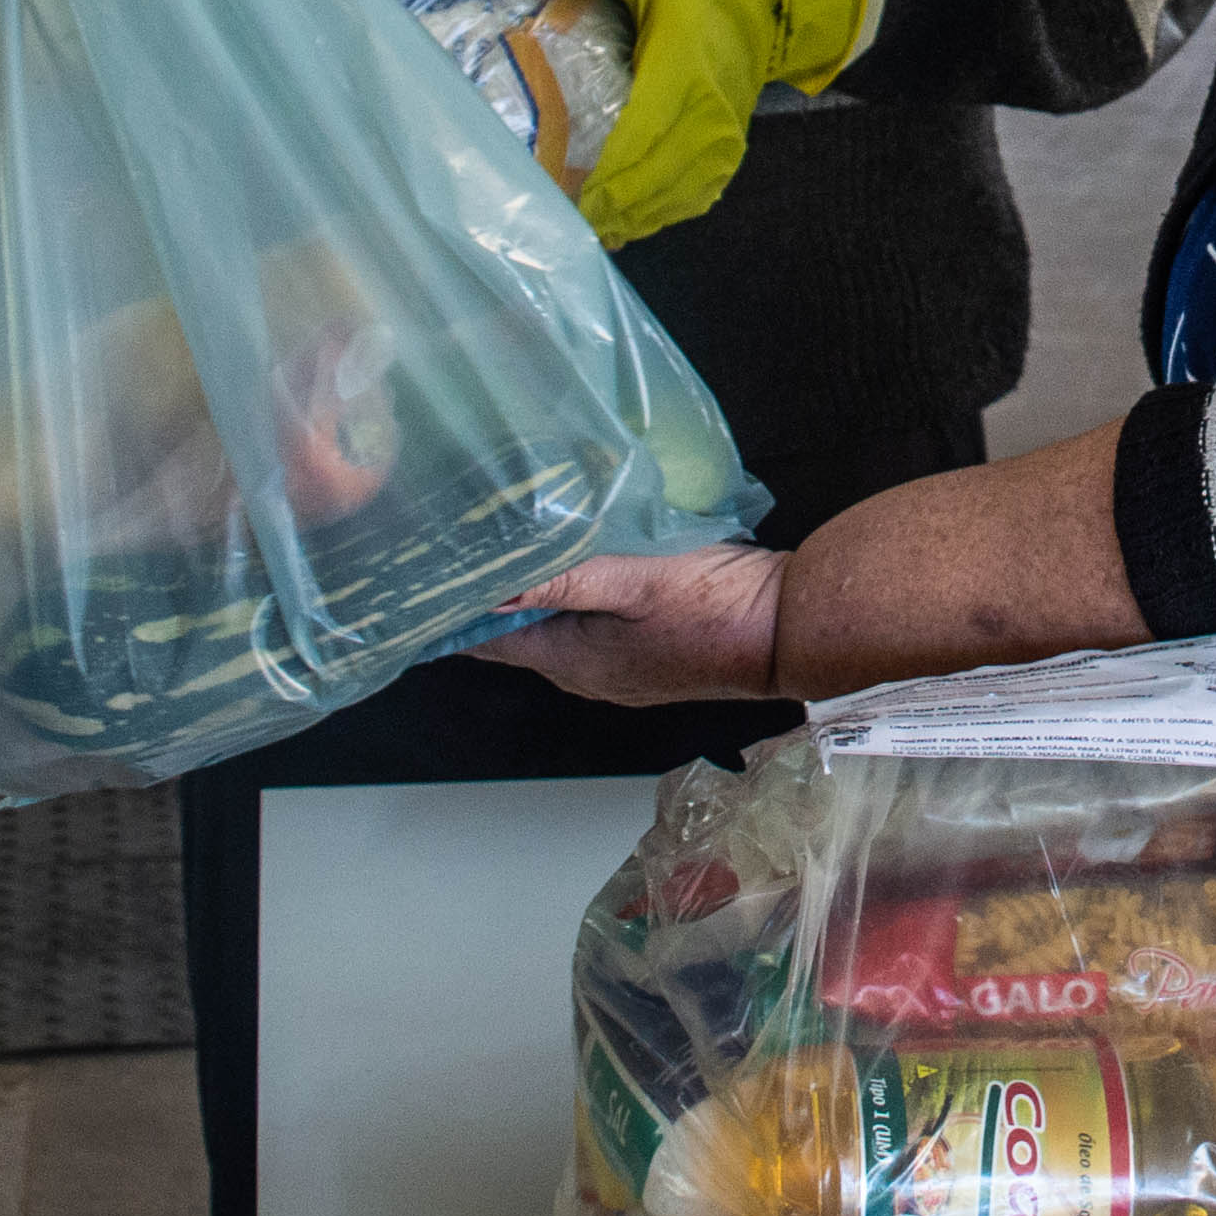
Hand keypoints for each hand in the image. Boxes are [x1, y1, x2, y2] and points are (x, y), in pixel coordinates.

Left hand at [480, 543, 784, 707]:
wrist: (791, 629)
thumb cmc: (718, 606)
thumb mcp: (634, 580)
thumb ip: (562, 581)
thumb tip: (490, 586)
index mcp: (574, 660)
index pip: (486, 640)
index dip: (452, 609)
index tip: (424, 574)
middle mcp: (588, 673)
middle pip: (517, 634)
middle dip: (488, 594)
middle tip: (462, 543)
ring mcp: (619, 667)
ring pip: (554, 626)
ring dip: (532, 591)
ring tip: (510, 542)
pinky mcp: (646, 651)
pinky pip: (590, 623)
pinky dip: (569, 594)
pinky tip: (574, 559)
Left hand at [553, 0, 871, 248]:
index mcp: (686, 64)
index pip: (640, 135)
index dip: (600, 174)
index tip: (559, 195)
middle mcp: (711, 108)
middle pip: (656, 176)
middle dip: (608, 206)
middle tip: (557, 223)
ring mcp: (725, 129)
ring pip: (677, 193)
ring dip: (633, 216)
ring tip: (586, 231)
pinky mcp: (729, 139)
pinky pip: (698, 190)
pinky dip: (663, 212)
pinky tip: (629, 224)